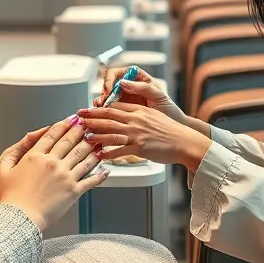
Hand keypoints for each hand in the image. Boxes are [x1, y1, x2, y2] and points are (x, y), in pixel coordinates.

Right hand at [0, 117, 111, 230]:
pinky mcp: (73, 191)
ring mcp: (65, 176)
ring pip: (83, 157)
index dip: (63, 125)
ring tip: (100, 141)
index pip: (52, 135)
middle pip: (70, 142)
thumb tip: (26, 140)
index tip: (70, 119)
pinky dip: (99, 174)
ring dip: (93, 147)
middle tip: (88, 124)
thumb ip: (14, 152)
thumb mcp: (4, 169)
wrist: (19, 218)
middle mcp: (52, 163)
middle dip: (81, 130)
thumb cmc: (10, 197)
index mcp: (35, 156)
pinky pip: (90, 180)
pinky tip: (105, 170)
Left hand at [77, 101, 211, 170]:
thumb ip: (138, 114)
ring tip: (84, 136)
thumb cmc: (170, 131)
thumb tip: (125, 116)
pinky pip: (120, 150)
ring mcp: (137, 134)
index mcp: (139, 111)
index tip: (89, 109)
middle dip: (91, 117)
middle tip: (79, 117)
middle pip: (108, 117)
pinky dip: (108, 153)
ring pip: (111, 133)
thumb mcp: (153, 116)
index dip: (99, 108)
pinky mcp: (140, 147)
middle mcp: (136, 120)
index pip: (114, 107)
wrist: (185, 142)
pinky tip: (99, 155)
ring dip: (95, 134)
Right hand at [93, 67, 186, 123]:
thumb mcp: (159, 96)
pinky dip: (104, 112)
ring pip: (107, 96)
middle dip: (103, 92)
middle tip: (102, 102)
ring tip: (100, 109)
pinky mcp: (122, 111)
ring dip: (101, 102)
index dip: (111, 79)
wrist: (172, 126)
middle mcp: (129, 86)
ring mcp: (125, 99)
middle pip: (109, 84)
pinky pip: (110, 109)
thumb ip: (143, 87)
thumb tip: (124, 82)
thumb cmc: (169, 109)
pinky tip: (103, 116)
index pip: (118, 72)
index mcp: (138, 78)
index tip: (110, 90)